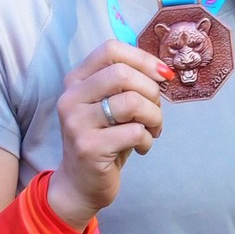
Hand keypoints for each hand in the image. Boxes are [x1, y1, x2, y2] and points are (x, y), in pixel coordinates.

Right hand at [47, 37, 166, 224]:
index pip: (110, 50)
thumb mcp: (111, 105)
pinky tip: (141, 147)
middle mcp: (71, 97)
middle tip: (155, 111)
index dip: (143, 59)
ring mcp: (77, 122)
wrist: (81, 184)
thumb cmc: (104, 140)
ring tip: (152, 129)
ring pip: (132, 102)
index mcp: (76, 80)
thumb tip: (163, 70)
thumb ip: (127, 84)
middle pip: (122, 74)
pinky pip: (134, 132)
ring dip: (154, 117)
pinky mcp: (89, 147)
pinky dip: (147, 139)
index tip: (162, 76)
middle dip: (151, 91)